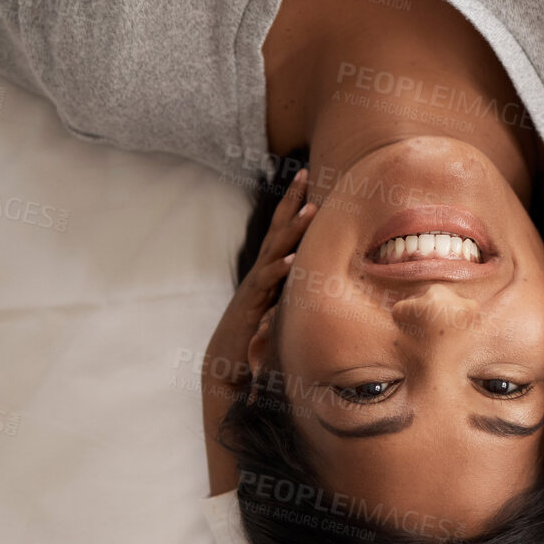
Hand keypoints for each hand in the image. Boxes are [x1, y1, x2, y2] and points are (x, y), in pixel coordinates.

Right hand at [203, 169, 312, 491]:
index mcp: (268, 272)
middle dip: (290, 204)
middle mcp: (260, 275)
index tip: (309, 179)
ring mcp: (254, 289)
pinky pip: (266, 287)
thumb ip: (295, 289)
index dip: (293, 206)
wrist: (227, 367)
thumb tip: (316, 275)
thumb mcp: (282, 307)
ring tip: (309, 210)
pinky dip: (279, 273)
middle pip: (275, 232)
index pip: (281, 232)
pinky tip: (293, 261)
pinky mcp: (251, 308)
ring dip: (291, 232)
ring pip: (273, 253)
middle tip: (305, 175)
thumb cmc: (256, 338)